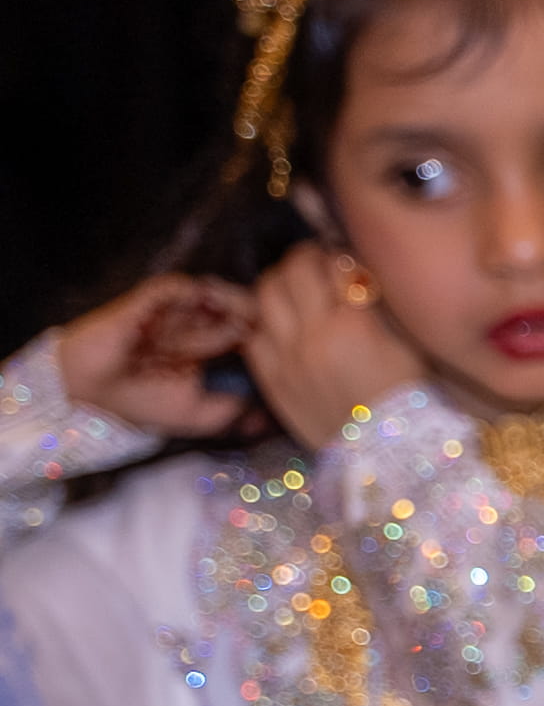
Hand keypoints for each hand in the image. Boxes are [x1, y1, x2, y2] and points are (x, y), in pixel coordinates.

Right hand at [52, 274, 257, 439]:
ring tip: (246, 315)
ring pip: (213, 293)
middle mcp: (194, 325)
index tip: (291, 342)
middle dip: (258, 314)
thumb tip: (270, 414)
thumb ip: (234, 412)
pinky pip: (175, 288)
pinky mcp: (146, 302)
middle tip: (274, 325)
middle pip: (237, 307)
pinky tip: (209, 305)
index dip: (269, 333)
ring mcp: (171, 311)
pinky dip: (194, 293)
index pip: (249, 331)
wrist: (91, 396)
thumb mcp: (199, 417)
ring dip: (232, 301)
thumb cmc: (142, 404)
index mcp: (210, 347)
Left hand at [244, 245, 424, 451]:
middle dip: (305, 260)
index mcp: (355, 323)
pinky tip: (285, 331)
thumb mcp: (409, 344)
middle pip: (292, 270)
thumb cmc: (411, 397)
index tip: (345, 259)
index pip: (334, 262)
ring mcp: (287, 359)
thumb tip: (357, 269)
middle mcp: (313, 335)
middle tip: (318, 267)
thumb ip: (380, 304)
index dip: (339, 253)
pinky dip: (267, 326)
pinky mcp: (273, 382)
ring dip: (281, 286)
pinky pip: (254, 338)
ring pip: (265, 296)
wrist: (390, 456)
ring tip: (297, 293)